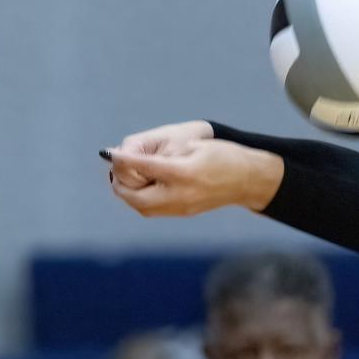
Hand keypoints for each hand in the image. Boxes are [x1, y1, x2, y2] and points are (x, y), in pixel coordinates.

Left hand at [108, 139, 283, 216]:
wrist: (248, 180)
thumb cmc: (223, 156)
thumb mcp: (194, 146)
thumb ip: (163, 154)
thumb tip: (132, 159)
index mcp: (183, 173)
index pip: (144, 167)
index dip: (123, 159)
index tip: (110, 152)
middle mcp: (179, 194)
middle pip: (135, 196)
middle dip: (121, 182)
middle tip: (116, 167)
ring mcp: (181, 207)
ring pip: (141, 206)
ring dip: (129, 192)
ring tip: (126, 176)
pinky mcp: (183, 212)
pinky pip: (152, 209)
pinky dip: (141, 198)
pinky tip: (142, 185)